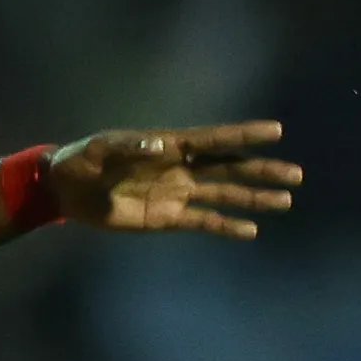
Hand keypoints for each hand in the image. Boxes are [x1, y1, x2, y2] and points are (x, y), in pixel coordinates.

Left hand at [56, 121, 299, 237]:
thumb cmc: (81, 160)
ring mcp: (177, 194)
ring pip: (224, 195)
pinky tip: (251, 230)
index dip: (244, 134)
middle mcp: (180, 168)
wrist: (64, 190)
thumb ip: (128, 147)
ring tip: (285, 201)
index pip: (213, 139)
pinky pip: (203, 222)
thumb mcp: (100, 149)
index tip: (275, 130)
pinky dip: (226, 226)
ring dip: (253, 198)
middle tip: (296, 175)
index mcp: (169, 146)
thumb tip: (160, 148)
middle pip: (229, 168)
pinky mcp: (167, 218)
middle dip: (262, 170)